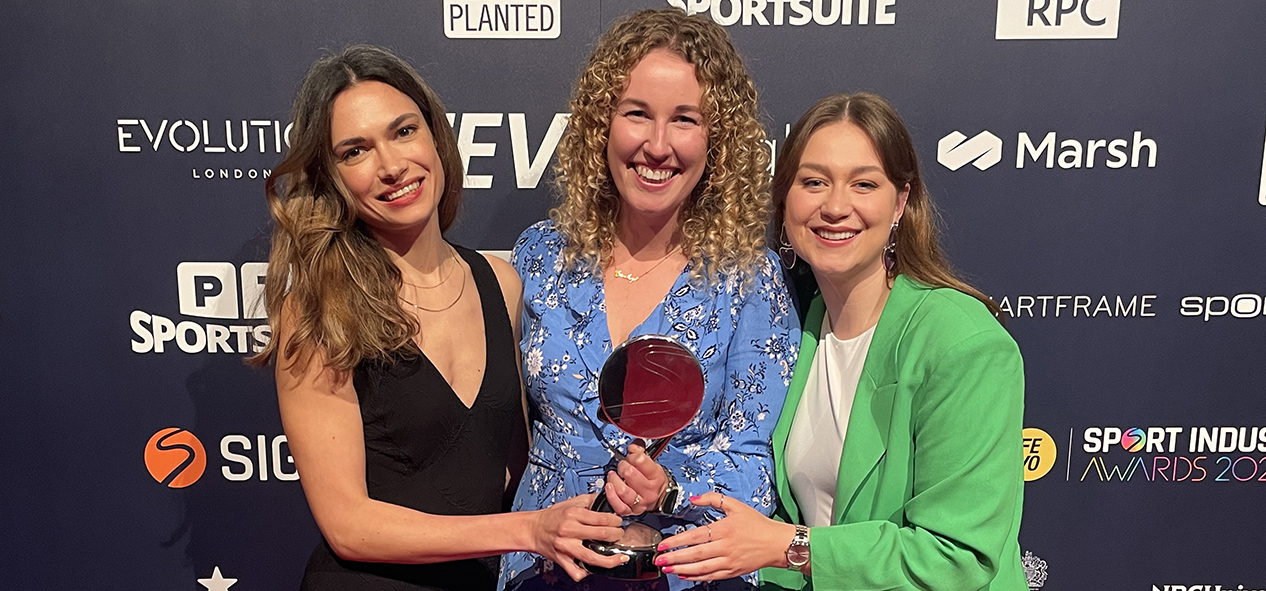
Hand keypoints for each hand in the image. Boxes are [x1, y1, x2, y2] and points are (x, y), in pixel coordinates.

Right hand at [530, 493, 627, 581]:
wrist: (533, 529)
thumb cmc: (552, 516)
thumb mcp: (571, 502)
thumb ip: (590, 500)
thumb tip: (608, 498)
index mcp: (573, 514)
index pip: (603, 518)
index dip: (616, 521)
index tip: (619, 522)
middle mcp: (570, 530)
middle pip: (602, 535)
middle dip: (617, 535)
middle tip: (620, 535)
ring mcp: (565, 546)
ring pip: (592, 557)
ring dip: (610, 559)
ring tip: (620, 558)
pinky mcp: (561, 559)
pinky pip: (576, 571)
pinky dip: (586, 572)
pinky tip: (593, 568)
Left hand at [604, 443, 669, 515]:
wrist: (660, 498)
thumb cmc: (654, 480)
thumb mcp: (653, 464)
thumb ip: (641, 452)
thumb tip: (632, 447)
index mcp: (656, 476)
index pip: (640, 460)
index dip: (632, 455)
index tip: (631, 457)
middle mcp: (649, 490)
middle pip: (629, 473)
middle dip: (622, 466)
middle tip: (623, 466)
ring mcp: (640, 502)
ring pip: (623, 490)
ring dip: (614, 480)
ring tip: (613, 476)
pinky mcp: (631, 511)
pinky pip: (619, 506)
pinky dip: (611, 496)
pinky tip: (609, 488)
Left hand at [654, 492, 796, 580]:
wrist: (777, 543)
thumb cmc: (757, 524)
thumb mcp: (736, 505)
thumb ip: (712, 499)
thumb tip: (693, 498)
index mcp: (724, 529)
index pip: (695, 536)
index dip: (677, 541)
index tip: (663, 545)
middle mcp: (725, 546)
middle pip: (695, 554)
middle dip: (675, 558)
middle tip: (658, 560)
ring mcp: (729, 561)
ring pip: (701, 568)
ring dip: (682, 569)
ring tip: (667, 569)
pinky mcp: (733, 571)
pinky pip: (711, 576)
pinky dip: (696, 577)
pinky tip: (684, 575)